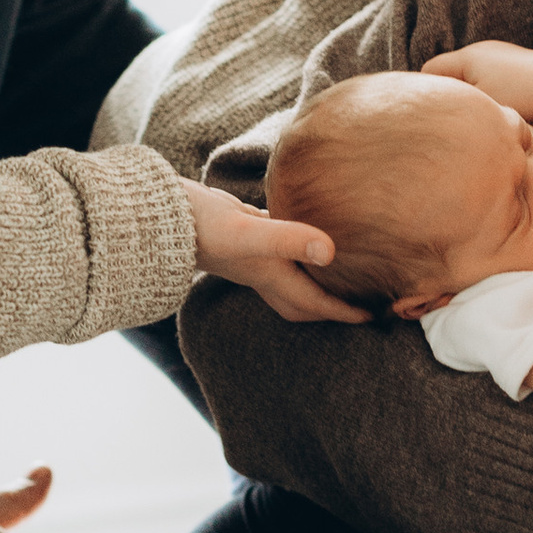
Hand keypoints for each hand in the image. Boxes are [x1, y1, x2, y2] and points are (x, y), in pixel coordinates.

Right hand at [186, 180, 369, 324]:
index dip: (346, 311)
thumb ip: (288, 239)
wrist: (158, 215)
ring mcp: (251, 255)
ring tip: (339, 275)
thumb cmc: (201, 226)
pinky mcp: (243, 233)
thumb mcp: (247, 232)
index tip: (375, 317)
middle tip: (361, 306)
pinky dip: (297, 247)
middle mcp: (263, 271)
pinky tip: (304, 228)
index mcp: (269, 275)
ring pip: (291, 277)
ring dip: (314, 282)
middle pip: (302, 301)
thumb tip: (331, 251)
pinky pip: (279, 247)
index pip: (315, 302)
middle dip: (330, 309)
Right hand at [421, 42, 532, 126]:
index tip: (432, 118)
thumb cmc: (526, 99)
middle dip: (451, 99)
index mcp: (468, 57)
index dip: (427, 95)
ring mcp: (504, 58)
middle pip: (451, 77)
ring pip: (474, 83)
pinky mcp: (522, 70)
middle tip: (454, 124)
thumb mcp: (483, 107)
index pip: (428, 72)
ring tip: (481, 124)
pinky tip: (503, 119)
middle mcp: (484, 51)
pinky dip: (494, 99)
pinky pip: (495, 84)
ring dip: (475, 102)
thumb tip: (436, 116)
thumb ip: (455, 108)